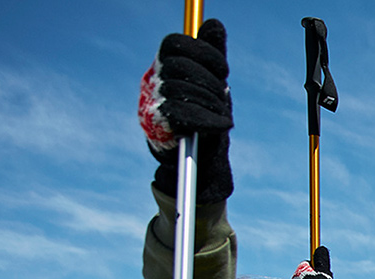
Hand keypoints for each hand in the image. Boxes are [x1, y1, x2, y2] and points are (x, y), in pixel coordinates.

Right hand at [139, 18, 232, 203]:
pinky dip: (208, 119)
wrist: (200, 158)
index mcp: (164, 64)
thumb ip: (211, 54)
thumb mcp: (213, 81)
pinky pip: (181, 114)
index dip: (203, 53)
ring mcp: (150, 102)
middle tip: (224, 95)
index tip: (223, 70)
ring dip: (211, 101)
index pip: (176, 43)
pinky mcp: (156, 125)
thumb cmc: (206, 114)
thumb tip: (213, 24)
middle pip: (180, 65)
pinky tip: (223, 125)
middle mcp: (153, 80)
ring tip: (223, 113)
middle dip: (210, 81)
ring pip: (181, 89)